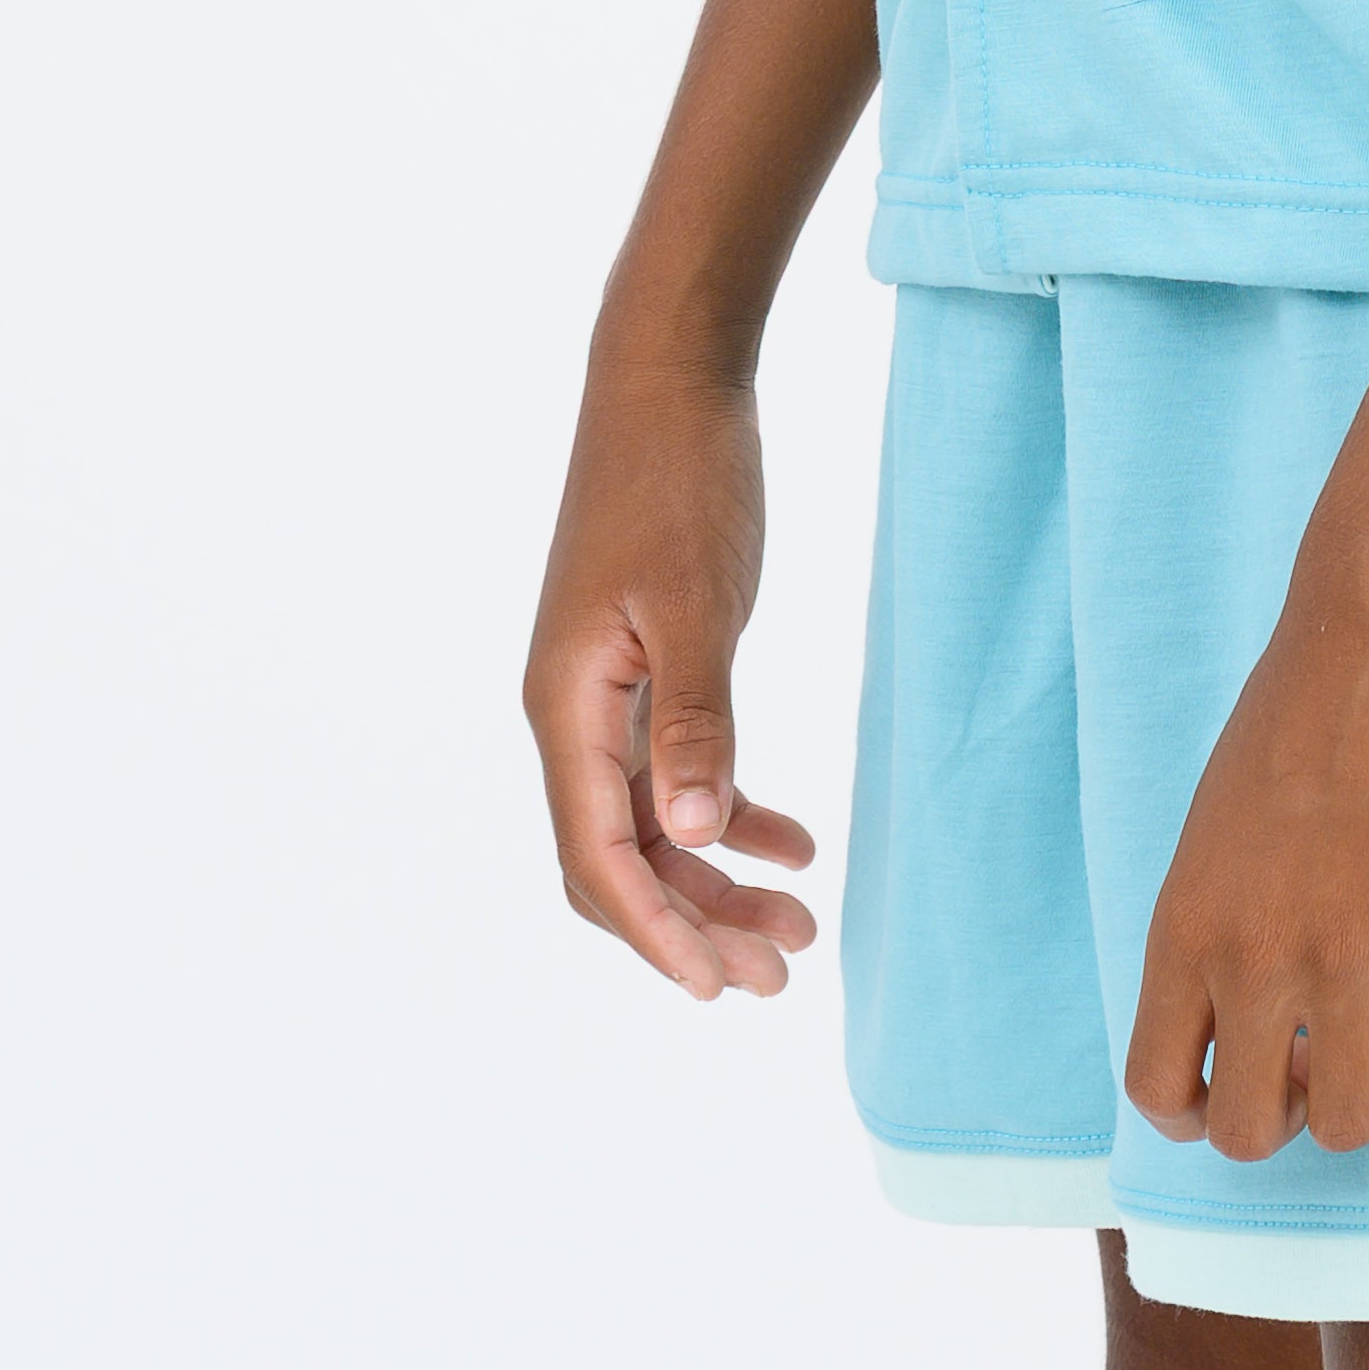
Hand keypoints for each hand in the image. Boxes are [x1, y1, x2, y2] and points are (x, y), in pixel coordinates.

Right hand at [523, 351, 819, 999]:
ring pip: (654, 827)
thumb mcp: (697, 601)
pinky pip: (678, 774)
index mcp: (567, 709)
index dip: (656, 933)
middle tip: (780, 976)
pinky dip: (732, 813)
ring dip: (718, 881)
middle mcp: (573, 716)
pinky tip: (797, 840)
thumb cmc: (677, 480)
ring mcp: (606, 696)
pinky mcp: (646, 670)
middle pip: (622, 861)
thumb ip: (697, 720)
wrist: (667, 381)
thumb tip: (696, 838)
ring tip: (801, 929)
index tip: (720, 988)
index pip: (600, 859)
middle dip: (694, 926)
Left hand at [1124, 554, 1368, 1157]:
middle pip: (1250, 1135)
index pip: (1158, 1091)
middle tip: (1320, 1057)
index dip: (1200, 1113)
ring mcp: (1346, 956)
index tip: (1246, 1077)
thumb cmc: (1301, 705)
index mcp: (1184, 927)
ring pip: (1352, 1122)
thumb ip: (1221, 924)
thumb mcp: (1215, 826)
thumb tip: (1252, 1007)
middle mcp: (1253, 958)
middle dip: (1289, 1115)